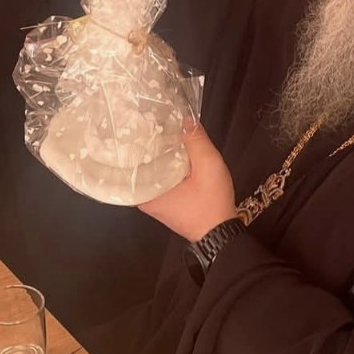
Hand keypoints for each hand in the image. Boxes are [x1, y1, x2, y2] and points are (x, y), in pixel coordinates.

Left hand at [139, 122, 237, 242]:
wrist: (221, 233)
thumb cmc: (212, 205)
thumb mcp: (209, 167)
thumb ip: (196, 141)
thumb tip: (185, 120)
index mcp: (147, 192)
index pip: (132, 159)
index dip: (137, 138)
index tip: (141, 120)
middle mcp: (144, 198)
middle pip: (141, 163)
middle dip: (148, 144)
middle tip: (151, 120)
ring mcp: (154, 200)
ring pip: (152, 170)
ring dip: (159, 153)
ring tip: (162, 131)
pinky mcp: (164, 201)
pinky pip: (160, 177)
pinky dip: (166, 164)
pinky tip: (174, 150)